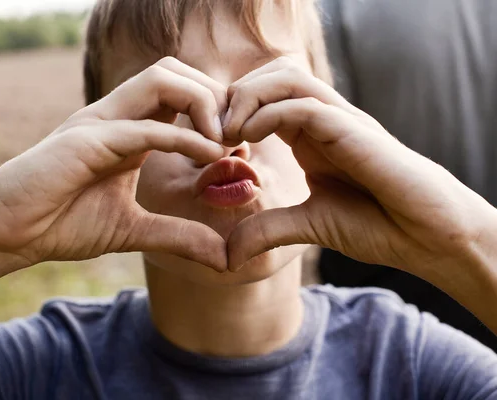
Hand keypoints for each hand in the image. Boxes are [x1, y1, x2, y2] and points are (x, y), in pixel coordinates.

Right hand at [0, 57, 228, 272]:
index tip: (241, 147)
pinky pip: (141, 127)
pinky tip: (211, 156)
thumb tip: (223, 256)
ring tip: (225, 141)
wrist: (8, 233)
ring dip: (202, 103)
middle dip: (216, 95)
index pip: (181, 95)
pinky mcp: (85, 140)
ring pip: (160, 80)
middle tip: (238, 135)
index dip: (218, 112)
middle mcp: (117, 117)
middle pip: (176, 72)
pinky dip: (181, 137)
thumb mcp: (133, 230)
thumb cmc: (62, 223)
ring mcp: (100, 123)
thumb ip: (177, 235)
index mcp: (129, 130)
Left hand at [224, 57, 496, 280]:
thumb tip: (228, 254)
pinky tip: (248, 140)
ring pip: (286, 78)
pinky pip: (305, 105)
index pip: (264, 98)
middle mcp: (323, 120)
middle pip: (271, 76)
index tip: (208, 143)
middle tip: (212, 131)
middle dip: (233, 96)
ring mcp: (340, 120)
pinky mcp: (353, 130)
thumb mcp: (308, 225)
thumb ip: (268, 229)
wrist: (426, 236)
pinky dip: (269, 114)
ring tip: (227, 133)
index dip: (230, 112)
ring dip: (248, 98)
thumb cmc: (377, 226)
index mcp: (311, 135)